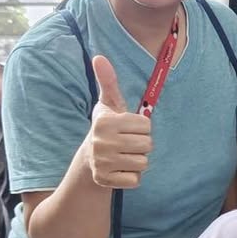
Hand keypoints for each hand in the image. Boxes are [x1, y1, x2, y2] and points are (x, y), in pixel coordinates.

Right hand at [87, 56, 152, 189]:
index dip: (142, 127)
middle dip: (142, 144)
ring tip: (124, 155)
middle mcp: (102, 143)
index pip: (146, 125)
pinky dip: (132, 176)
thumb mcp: (108, 103)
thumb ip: (108, 80)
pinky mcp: (106, 180)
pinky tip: (120, 169)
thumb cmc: (106, 127)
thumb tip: (99, 57)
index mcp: (106, 122)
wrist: (89, 160)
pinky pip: (136, 180)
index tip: (128, 128)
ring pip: (143, 163)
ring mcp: (103, 163)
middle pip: (147, 145)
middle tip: (127, 143)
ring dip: (138, 160)